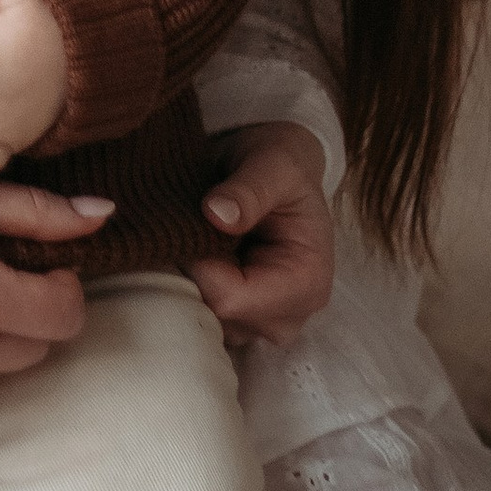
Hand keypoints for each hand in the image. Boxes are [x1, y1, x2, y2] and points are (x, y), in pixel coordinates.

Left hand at [187, 121, 336, 349]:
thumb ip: (249, 190)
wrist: (279, 176)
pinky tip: (193, 255)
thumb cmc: (279, 169)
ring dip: (185, 281)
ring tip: (194, 240)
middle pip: (213, 316)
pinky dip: (187, 287)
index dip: (195, 264)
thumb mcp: (271, 165)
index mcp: (306, 282)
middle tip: (185, 231)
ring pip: (200, 320)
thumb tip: (216, 213)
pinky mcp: (241, 322)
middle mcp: (288, 316)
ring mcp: (262, 325)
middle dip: (188, 275)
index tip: (185, 228)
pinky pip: (198, 318)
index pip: (230, 299)